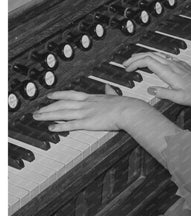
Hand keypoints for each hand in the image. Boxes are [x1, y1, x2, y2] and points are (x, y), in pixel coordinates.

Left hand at [33, 88, 153, 131]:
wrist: (128, 110)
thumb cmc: (124, 104)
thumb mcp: (114, 96)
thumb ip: (110, 92)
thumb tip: (109, 87)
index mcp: (92, 98)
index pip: (71, 95)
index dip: (59, 95)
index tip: (50, 96)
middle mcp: (86, 104)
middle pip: (62, 104)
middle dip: (48, 107)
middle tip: (37, 110)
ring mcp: (86, 113)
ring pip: (62, 113)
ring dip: (48, 115)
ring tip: (37, 117)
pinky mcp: (88, 123)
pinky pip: (70, 125)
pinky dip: (60, 126)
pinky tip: (51, 128)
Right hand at [123, 52, 190, 106]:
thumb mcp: (177, 98)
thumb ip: (162, 93)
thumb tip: (150, 89)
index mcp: (168, 72)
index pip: (148, 61)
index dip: (135, 63)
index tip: (128, 69)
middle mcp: (171, 65)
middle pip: (150, 55)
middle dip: (136, 57)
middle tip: (126, 64)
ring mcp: (176, 63)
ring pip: (157, 54)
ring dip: (144, 56)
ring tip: (134, 61)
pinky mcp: (180, 64)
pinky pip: (163, 57)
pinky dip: (153, 57)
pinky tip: (152, 62)